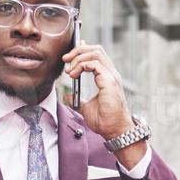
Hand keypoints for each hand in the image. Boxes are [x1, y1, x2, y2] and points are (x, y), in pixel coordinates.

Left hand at [62, 43, 144, 167]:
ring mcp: (111, 76)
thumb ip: (78, 99)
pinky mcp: (109, 81)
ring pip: (95, 53)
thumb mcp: (86, 107)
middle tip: (65, 59)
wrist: (114, 131)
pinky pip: (94, 64)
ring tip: (69, 70)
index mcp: (107, 77)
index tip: (69, 57)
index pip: (96, 55)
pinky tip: (74, 76)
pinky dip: (81, 66)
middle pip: (96, 49)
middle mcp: (111, 74)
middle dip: (78, 50)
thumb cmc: (105, 121)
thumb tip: (68, 95)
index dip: (83, 50)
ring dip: (78, 58)